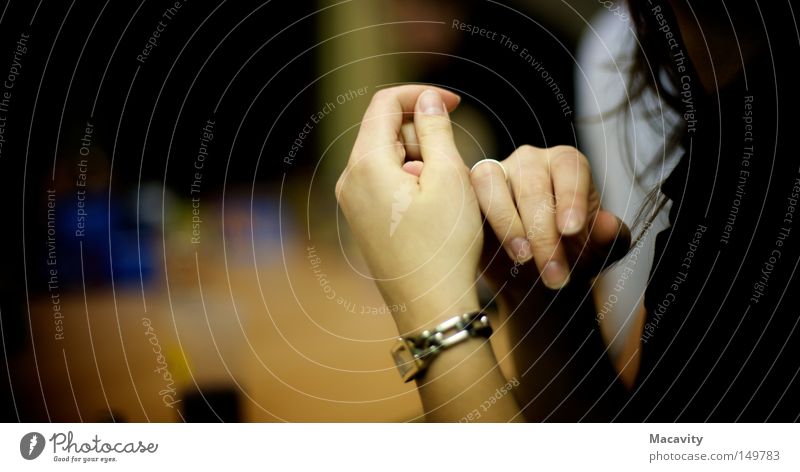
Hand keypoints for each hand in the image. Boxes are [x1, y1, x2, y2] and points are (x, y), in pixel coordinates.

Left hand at [336, 86, 482, 333]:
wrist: (432, 306)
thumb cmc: (445, 246)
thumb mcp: (450, 178)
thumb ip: (436, 129)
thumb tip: (427, 99)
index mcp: (365, 165)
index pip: (384, 103)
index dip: (421, 95)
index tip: (455, 104)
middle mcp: (349, 180)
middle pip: (385, 130)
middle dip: (423, 135)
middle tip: (453, 167)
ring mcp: (352, 202)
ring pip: (388, 157)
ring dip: (421, 161)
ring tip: (445, 195)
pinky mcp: (362, 219)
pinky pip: (386, 182)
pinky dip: (412, 181)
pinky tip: (433, 209)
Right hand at [470, 146, 629, 296]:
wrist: (534, 278)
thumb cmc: (570, 255)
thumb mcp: (598, 252)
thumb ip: (610, 238)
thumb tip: (607, 224)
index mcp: (566, 164)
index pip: (569, 169)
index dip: (571, 198)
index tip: (571, 231)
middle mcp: (530, 161)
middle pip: (531, 184)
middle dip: (543, 233)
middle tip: (554, 273)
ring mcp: (495, 173)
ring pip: (491, 181)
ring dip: (507, 223)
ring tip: (523, 258)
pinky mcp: (467, 193)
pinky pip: (464, 194)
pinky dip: (477, 219)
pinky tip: (490, 248)